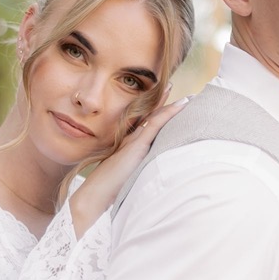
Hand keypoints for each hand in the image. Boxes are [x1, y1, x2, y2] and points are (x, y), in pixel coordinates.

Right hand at [67, 96, 187, 238]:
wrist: (96, 194)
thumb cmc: (108, 190)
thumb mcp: (127, 178)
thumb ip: (136, 172)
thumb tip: (149, 176)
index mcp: (128, 146)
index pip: (144, 124)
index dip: (156, 112)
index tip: (167, 101)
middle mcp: (131, 139)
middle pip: (150, 116)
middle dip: (161, 101)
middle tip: (172, 85)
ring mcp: (134, 140)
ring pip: (154, 117)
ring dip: (169, 105)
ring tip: (182, 93)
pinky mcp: (137, 145)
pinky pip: (156, 123)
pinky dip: (169, 112)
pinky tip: (182, 105)